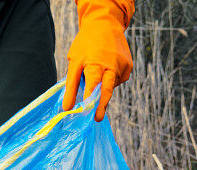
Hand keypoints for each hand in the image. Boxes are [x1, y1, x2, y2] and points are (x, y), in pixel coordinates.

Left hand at [61, 0, 133, 121]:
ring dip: (103, 87)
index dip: (90, 100)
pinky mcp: (129, 67)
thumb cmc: (86, 43)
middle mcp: (112, 65)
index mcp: (96, 63)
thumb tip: (67, 107)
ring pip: (111, 86)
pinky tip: (107, 69)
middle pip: (107, 90)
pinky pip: (117, 80)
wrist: (106, 23)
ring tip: (97, 72)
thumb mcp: (74, 62)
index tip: (87, 113)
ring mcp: (123, 66)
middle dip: (102, 105)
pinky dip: (110, 80)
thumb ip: (71, 85)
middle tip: (97, 118)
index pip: (94, 85)